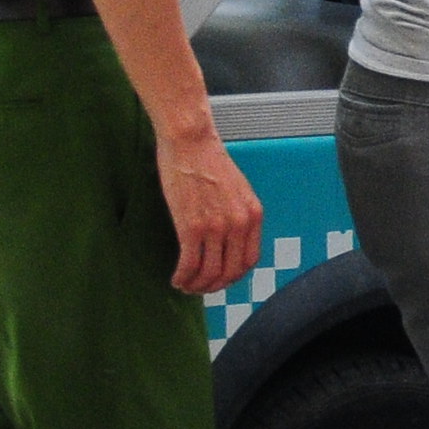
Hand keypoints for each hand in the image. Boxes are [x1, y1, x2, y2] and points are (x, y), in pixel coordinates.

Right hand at [157, 126, 264, 293]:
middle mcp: (239, 224)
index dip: (234, 275)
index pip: (249, 260)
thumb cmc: (208, 159)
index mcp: (253, 214)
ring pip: (210, 272)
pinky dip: (183, 277)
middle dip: (214, 285)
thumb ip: (236, 213)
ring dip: (197, 285)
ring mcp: (216, 227)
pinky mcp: (192, 227)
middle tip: (200, 287)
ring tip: (185, 285)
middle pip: (231, 272)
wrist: (191, 141)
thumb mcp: (236, 188)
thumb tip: (228, 237)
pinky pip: (190, 264)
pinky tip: (176, 279)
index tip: (221, 279)